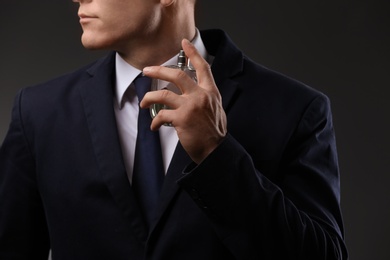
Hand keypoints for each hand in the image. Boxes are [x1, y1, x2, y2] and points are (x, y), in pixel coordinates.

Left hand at [141, 39, 226, 163]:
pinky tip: (154, 126)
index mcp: (210, 92)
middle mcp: (201, 96)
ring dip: (149, 97)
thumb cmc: (214, 133)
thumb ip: (205, 98)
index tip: (184, 43)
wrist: (215, 151)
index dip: (193, 53)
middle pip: (176, 75)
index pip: (203, 67)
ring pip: (163, 94)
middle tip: (147, 70)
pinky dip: (155, 121)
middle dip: (158, 70)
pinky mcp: (181, 119)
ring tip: (144, 102)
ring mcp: (190, 107)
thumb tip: (193, 93)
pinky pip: (161, 115)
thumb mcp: (216, 109)